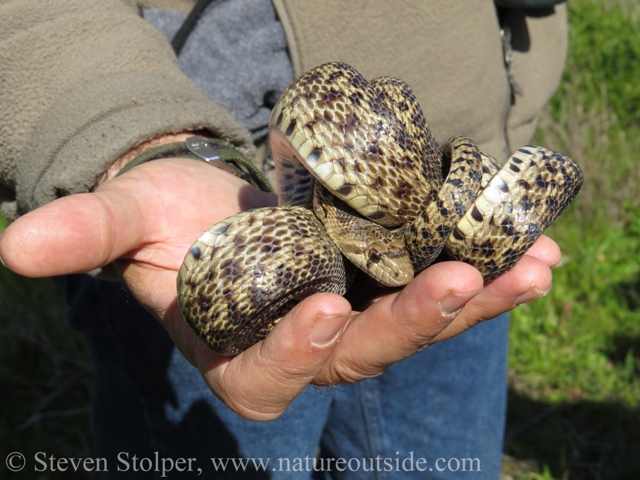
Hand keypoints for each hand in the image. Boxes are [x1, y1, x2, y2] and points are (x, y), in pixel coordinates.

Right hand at [0, 159, 559, 420]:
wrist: (217, 198)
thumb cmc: (169, 218)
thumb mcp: (129, 222)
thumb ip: (86, 236)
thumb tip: (12, 246)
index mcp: (240, 349)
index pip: (270, 369)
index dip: (294, 347)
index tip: (321, 309)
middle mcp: (306, 345)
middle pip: (362, 351)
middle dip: (410, 324)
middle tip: (459, 284)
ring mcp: (358, 316)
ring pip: (419, 324)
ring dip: (477, 301)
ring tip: (531, 269)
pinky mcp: (390, 282)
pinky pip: (444, 287)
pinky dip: (489, 276)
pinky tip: (533, 257)